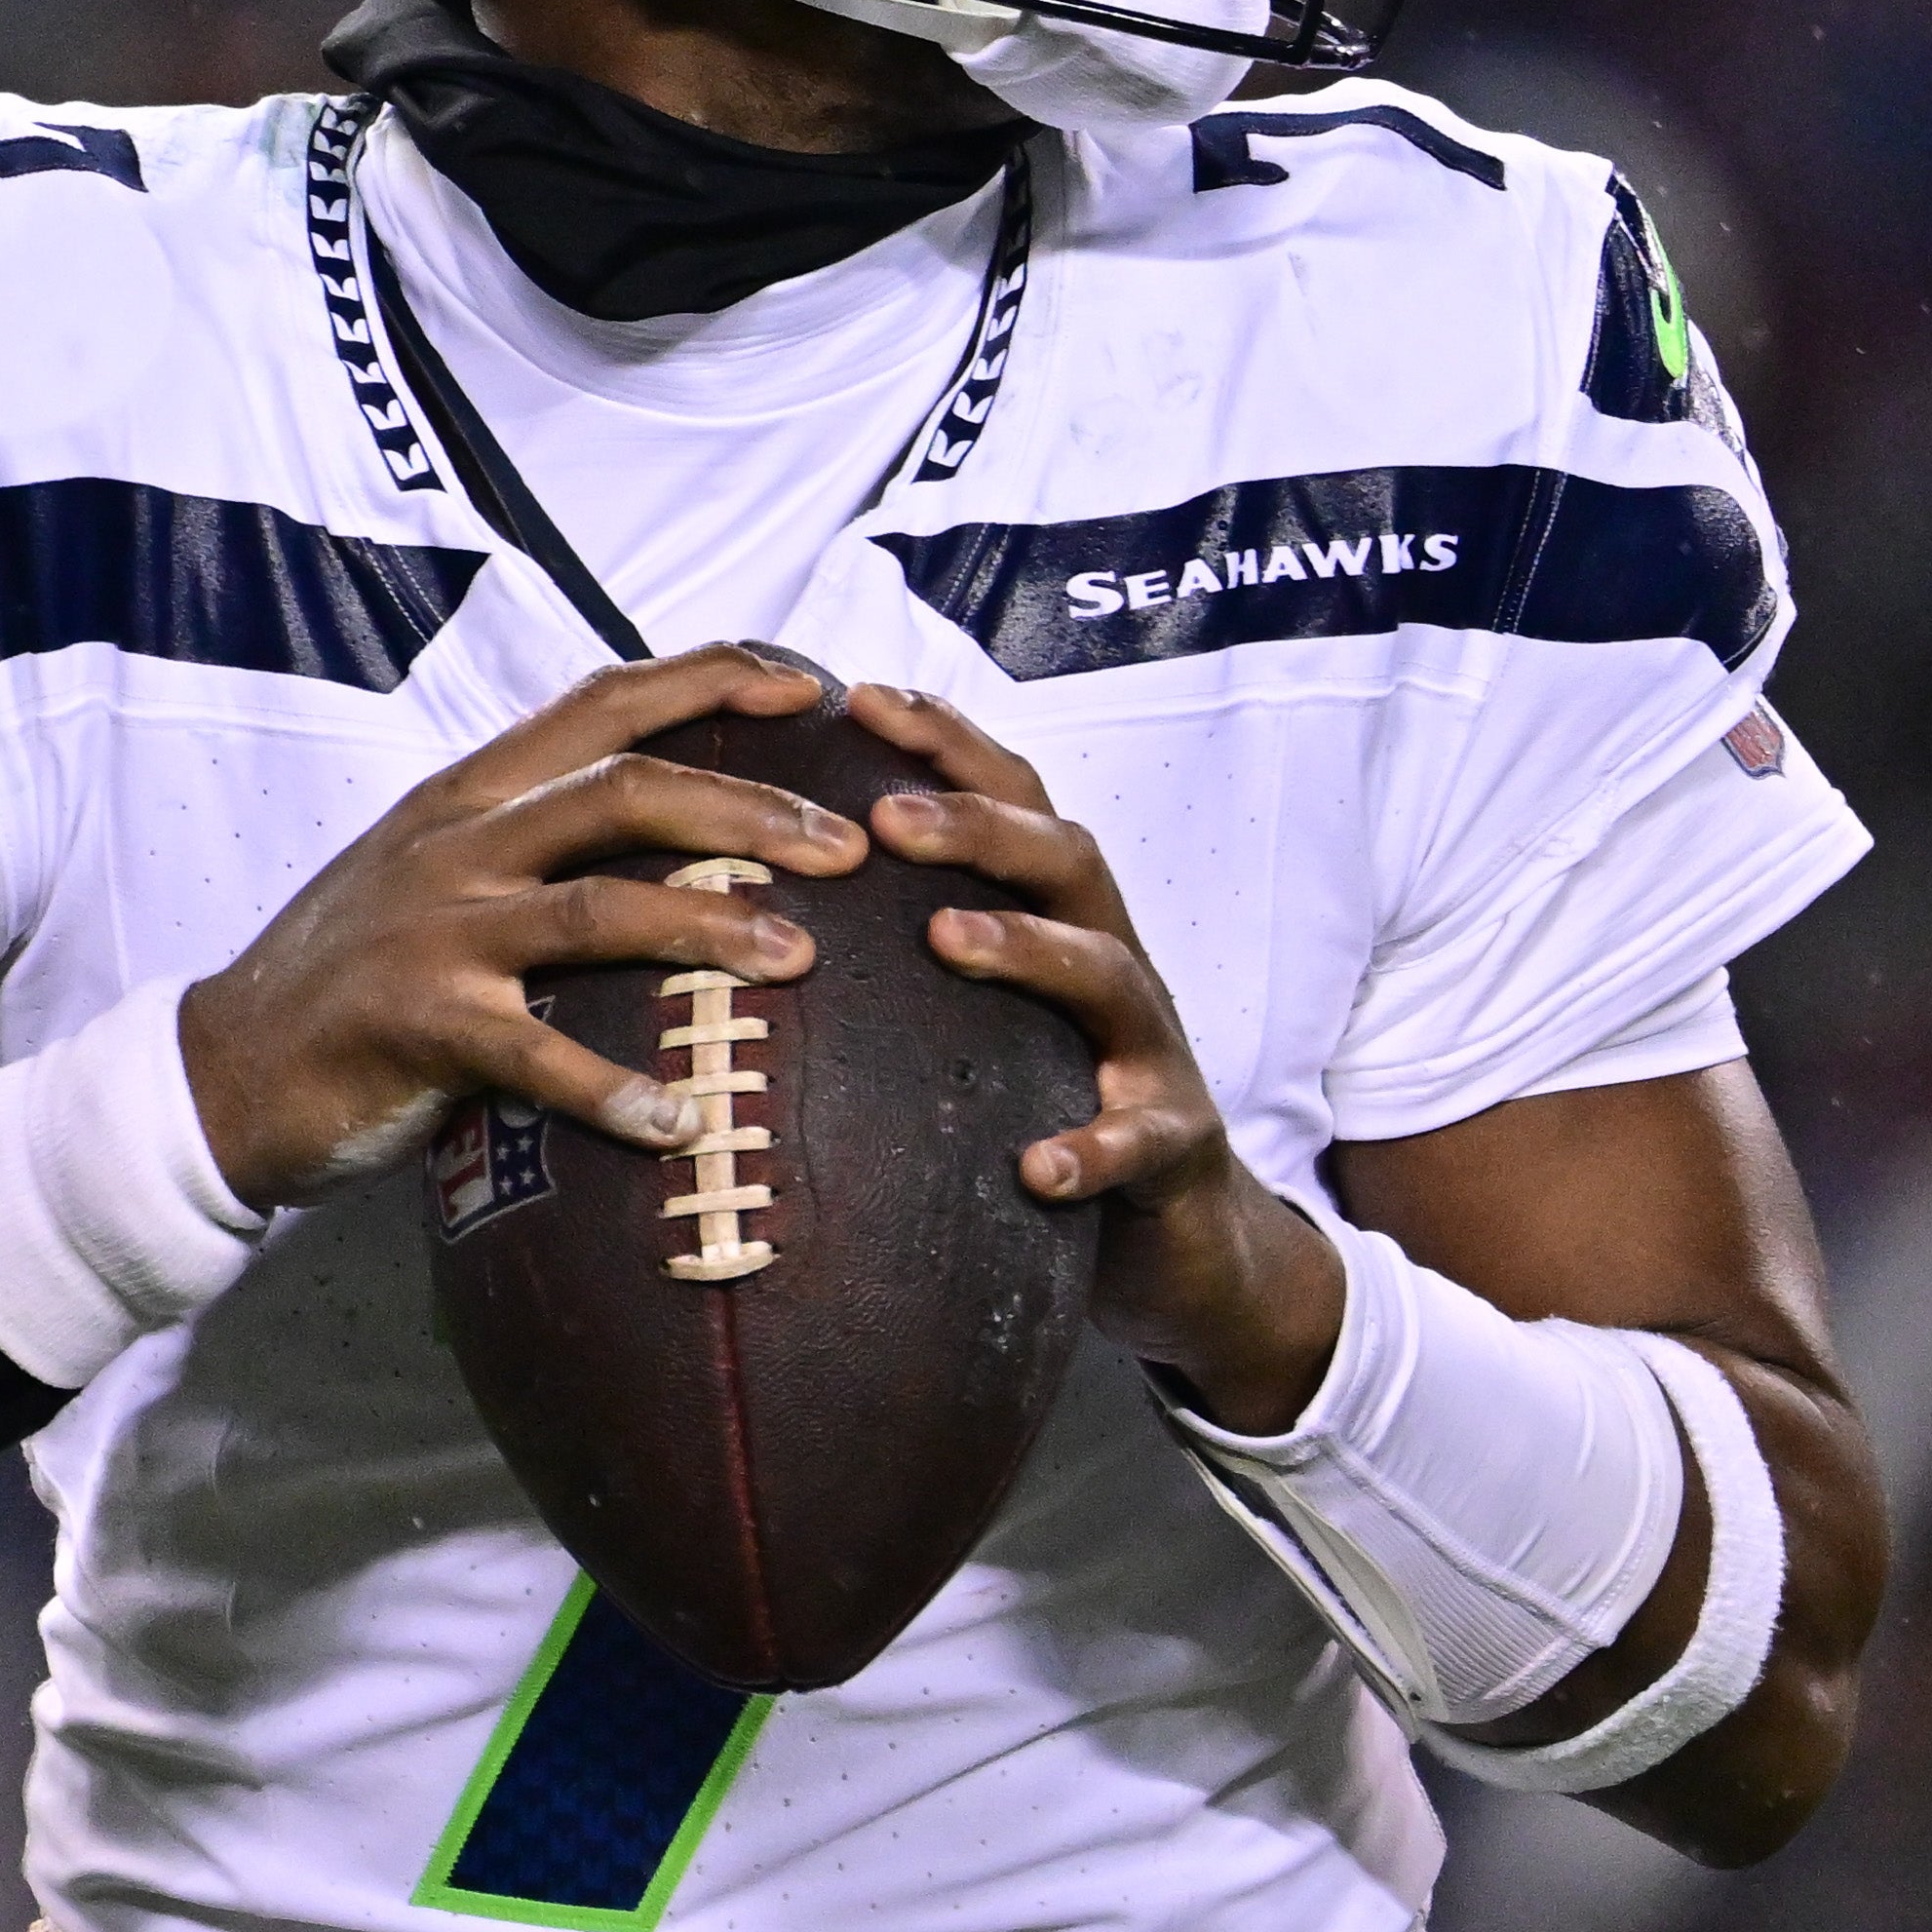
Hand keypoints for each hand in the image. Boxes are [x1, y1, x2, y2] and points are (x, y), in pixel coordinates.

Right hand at [180, 648, 869, 1209]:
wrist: (222, 1070)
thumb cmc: (355, 973)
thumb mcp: (434, 870)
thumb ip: (532, 833)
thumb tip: (673, 816)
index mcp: (468, 792)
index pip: (602, 702)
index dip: (711, 680)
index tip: (810, 684)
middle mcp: (457, 843)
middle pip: (626, 792)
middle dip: (751, 810)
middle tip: (851, 849)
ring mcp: (435, 931)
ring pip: (598, 908)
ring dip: (711, 929)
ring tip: (802, 961)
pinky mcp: (417, 1026)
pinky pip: (534, 1055)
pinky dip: (612, 1089)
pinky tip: (681, 1124)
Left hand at [848, 684, 1346, 1432]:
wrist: (1182, 1235)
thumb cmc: (1049, 1102)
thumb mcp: (982, 1014)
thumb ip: (907, 949)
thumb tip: (748, 897)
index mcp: (1060, 915)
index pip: (1010, 798)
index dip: (943, 740)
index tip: (854, 696)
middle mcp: (1112, 957)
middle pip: (1063, 856)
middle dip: (977, 826)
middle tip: (883, 816)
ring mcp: (1152, 1049)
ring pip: (1108, 971)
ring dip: (1028, 947)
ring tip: (947, 940)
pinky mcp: (1178, 1144)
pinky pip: (1143, 1139)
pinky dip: (1093, 1146)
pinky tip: (1036, 1168)